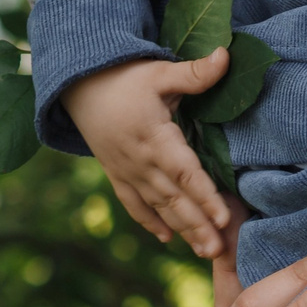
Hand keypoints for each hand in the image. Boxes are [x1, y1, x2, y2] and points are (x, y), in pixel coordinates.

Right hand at [61, 48, 233, 255]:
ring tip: (205, 252)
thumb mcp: (159, 72)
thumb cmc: (125, 76)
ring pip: (158, 207)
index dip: (205, 196)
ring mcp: (127, 171)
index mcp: (154, 137)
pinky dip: (150, 221)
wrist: (78, 86)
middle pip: (174, 199)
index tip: (224, 218)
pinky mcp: (118, 174)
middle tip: (221, 250)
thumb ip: (194, 73)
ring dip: (182, 230)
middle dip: (198, 225)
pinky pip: (134, 204)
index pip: (184, 172)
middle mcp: (139, 161)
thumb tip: (227, 55)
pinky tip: (168, 239)